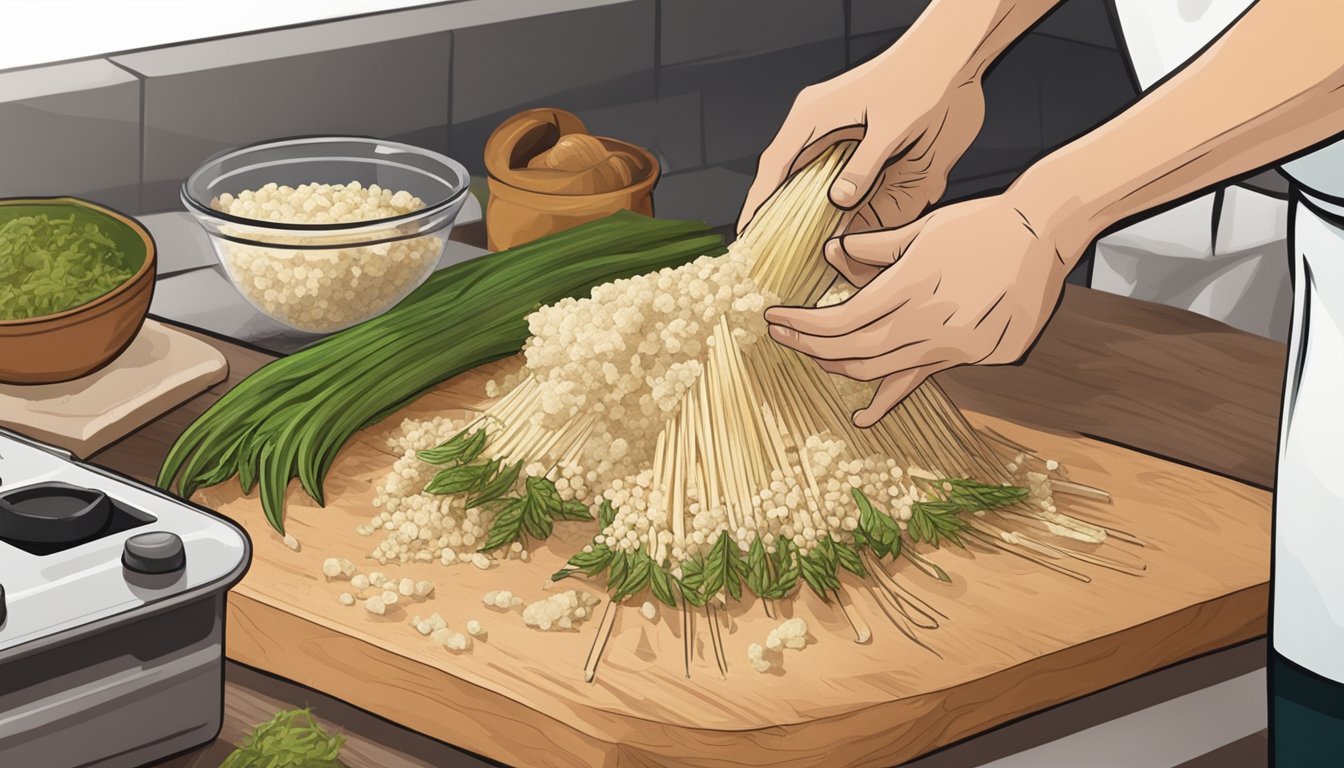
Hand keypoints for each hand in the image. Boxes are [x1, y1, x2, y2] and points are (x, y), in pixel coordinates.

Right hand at [737, 45, 984, 238]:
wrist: (949, 57)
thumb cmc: (921, 81)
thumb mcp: (894, 127)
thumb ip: (865, 165)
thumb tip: (838, 201)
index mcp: (814, 115)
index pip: (775, 165)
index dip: (760, 201)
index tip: (748, 234)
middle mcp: (817, 121)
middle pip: (783, 171)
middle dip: (774, 208)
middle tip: (769, 248)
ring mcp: (833, 124)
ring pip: (804, 171)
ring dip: (799, 203)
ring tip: (796, 242)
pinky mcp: (853, 130)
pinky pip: (826, 167)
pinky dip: (824, 193)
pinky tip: (831, 217)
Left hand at [764, 194, 1086, 426]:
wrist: (1043, 234)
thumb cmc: (980, 223)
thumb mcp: (921, 228)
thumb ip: (872, 248)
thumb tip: (830, 254)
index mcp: (912, 285)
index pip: (840, 320)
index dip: (803, 325)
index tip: (775, 318)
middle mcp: (928, 322)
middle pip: (853, 349)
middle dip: (810, 346)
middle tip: (782, 336)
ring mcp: (951, 344)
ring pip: (880, 370)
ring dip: (840, 365)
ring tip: (814, 355)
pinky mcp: (970, 355)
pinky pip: (916, 380)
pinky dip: (887, 400)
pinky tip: (862, 417)